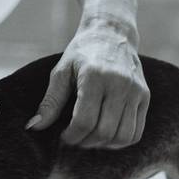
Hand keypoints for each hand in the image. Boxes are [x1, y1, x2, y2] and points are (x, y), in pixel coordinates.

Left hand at [26, 21, 149, 148]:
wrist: (112, 34)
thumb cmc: (82, 54)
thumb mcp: (61, 71)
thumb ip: (50, 101)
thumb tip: (34, 127)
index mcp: (94, 76)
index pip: (84, 121)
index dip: (71, 136)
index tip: (64, 135)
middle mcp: (119, 84)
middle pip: (103, 131)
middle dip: (85, 142)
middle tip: (75, 138)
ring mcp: (135, 91)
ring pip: (123, 136)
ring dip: (103, 145)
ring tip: (90, 137)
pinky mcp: (145, 96)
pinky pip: (136, 132)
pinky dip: (120, 141)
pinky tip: (106, 135)